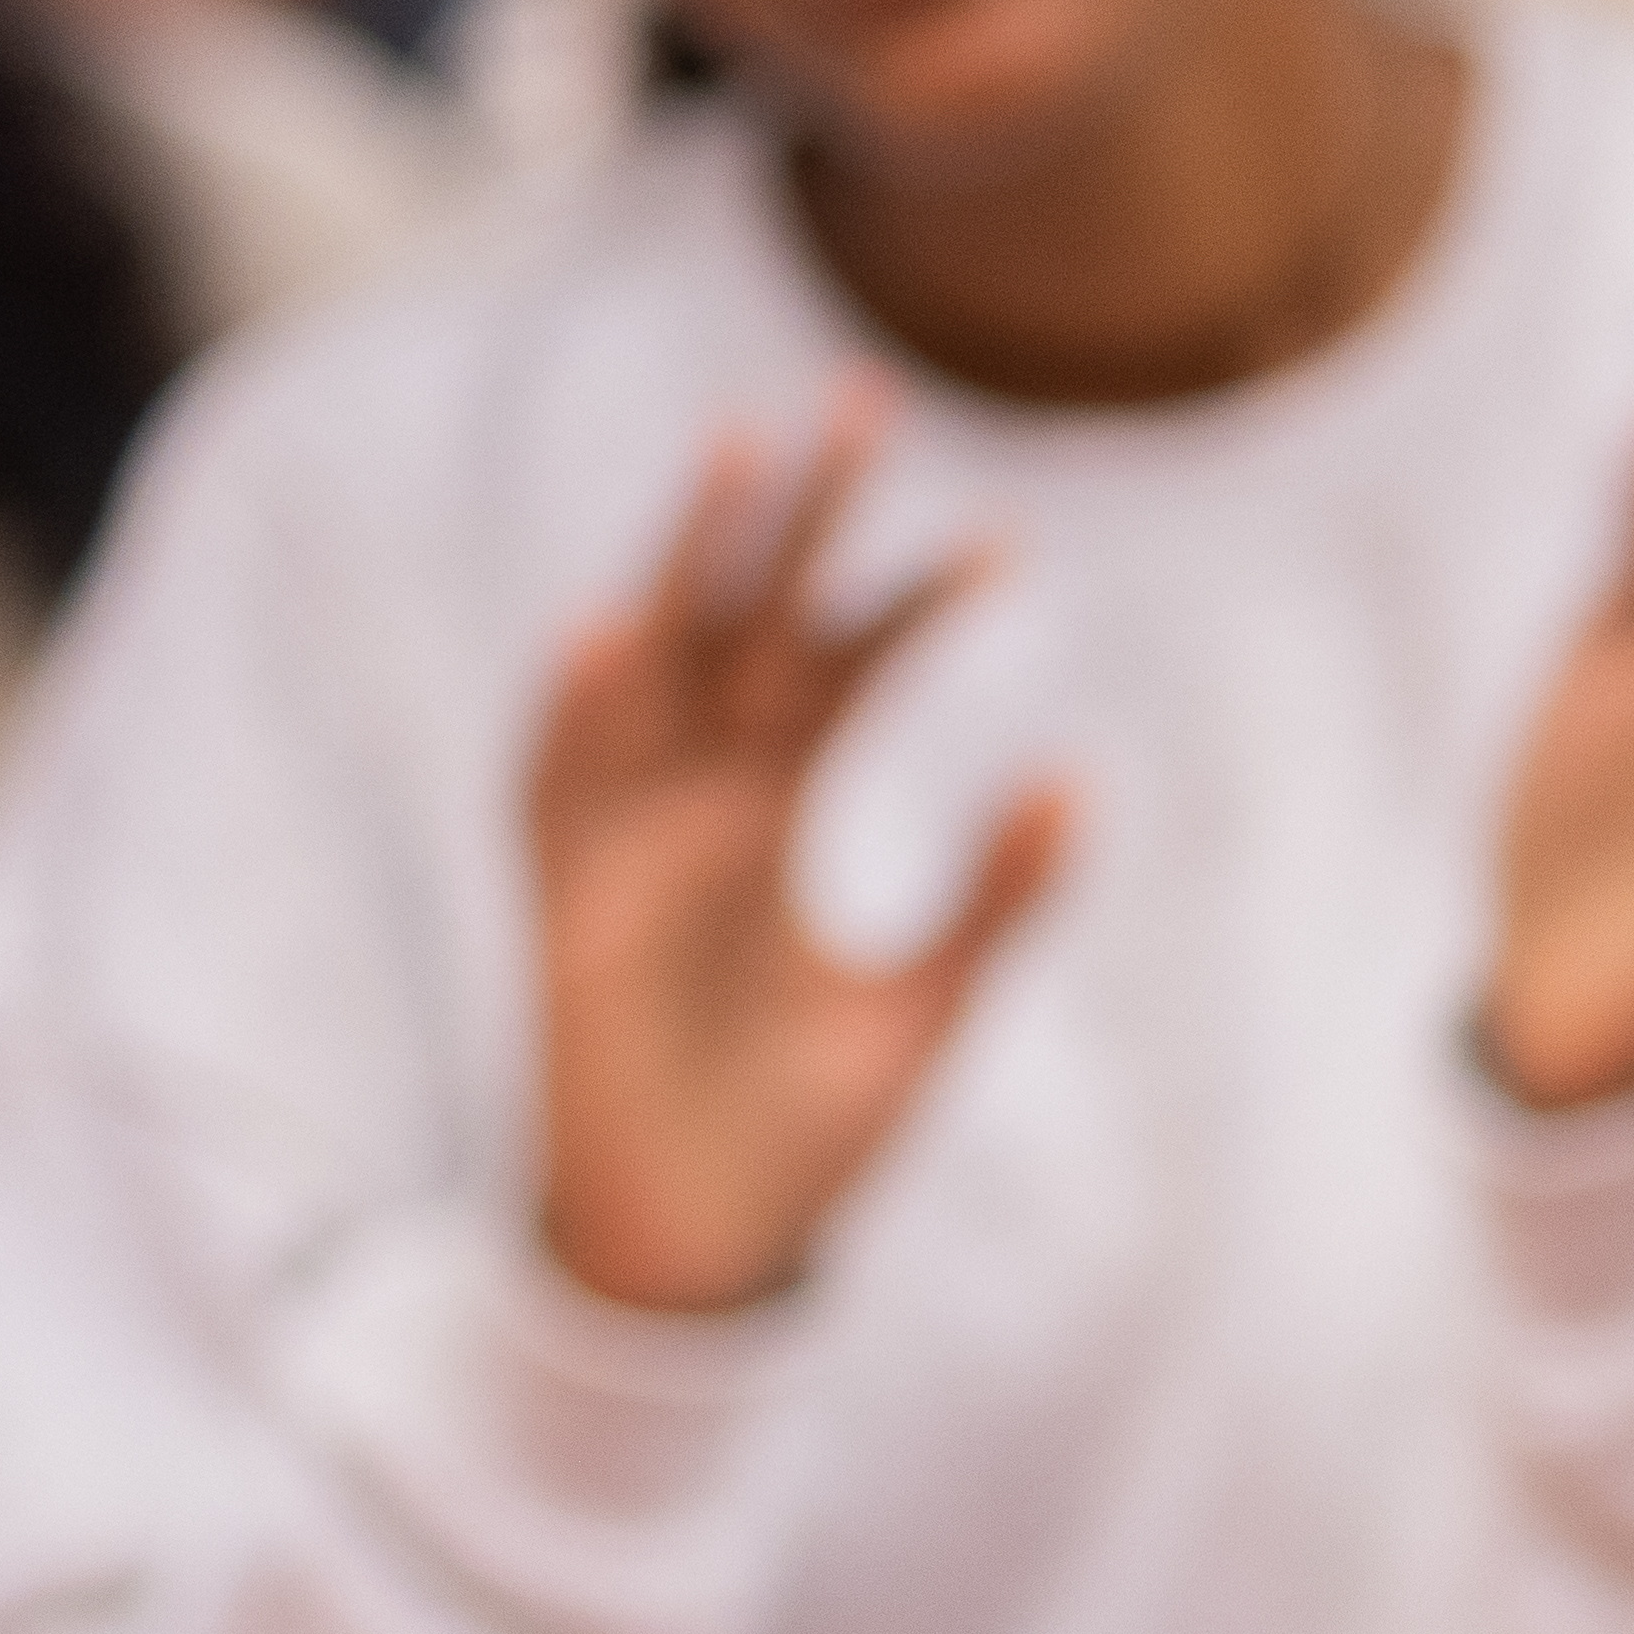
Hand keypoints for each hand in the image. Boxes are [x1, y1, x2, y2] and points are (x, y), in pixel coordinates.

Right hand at [521, 397, 1068, 1315]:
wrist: (701, 1238)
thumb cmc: (808, 1130)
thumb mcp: (931, 1013)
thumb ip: (1000, 904)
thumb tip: (1077, 778)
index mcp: (782, 806)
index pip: (849, 665)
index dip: (915, 600)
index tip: (1001, 541)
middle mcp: (699, 789)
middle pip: (750, 614)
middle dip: (798, 511)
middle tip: (858, 394)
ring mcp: (623, 827)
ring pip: (655, 656)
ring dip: (688, 557)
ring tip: (735, 452)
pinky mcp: (559, 892)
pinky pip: (557, 781)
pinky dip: (581, 706)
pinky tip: (615, 624)